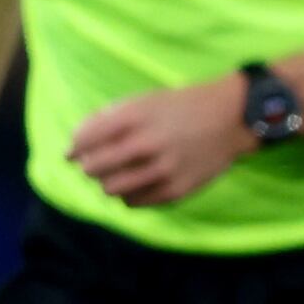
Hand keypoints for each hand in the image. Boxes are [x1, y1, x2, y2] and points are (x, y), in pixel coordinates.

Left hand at [66, 78, 251, 207]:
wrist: (231, 118)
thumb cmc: (180, 108)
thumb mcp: (143, 101)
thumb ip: (107, 119)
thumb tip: (72, 148)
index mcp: (135, 116)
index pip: (83, 139)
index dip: (74, 148)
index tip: (75, 152)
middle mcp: (148, 142)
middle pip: (92, 167)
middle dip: (88, 166)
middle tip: (95, 165)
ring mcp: (164, 169)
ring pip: (110, 189)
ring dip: (106, 183)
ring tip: (116, 175)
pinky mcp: (177, 189)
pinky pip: (134, 202)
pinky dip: (128, 195)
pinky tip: (136, 184)